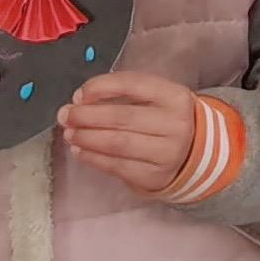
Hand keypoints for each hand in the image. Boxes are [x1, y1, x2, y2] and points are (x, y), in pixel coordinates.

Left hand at [61, 74, 204, 195]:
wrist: (194, 153)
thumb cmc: (165, 119)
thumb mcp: (156, 98)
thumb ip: (124, 94)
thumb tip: (80, 100)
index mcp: (175, 96)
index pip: (132, 84)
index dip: (101, 87)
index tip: (78, 95)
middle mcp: (175, 124)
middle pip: (121, 117)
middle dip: (86, 116)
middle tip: (65, 115)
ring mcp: (167, 153)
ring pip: (117, 144)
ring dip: (86, 137)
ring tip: (70, 133)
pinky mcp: (154, 176)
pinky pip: (116, 166)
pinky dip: (93, 158)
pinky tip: (80, 150)